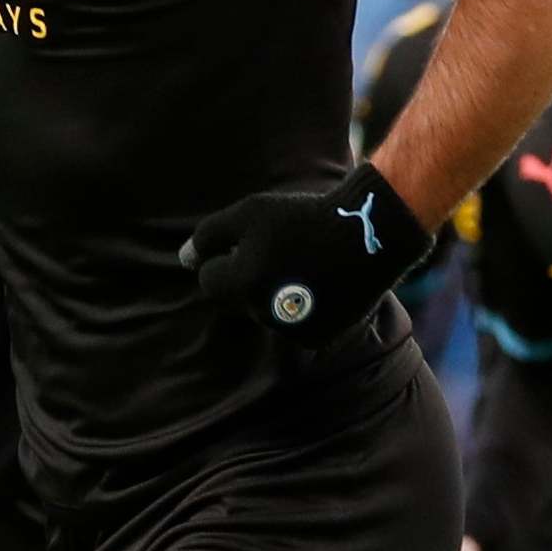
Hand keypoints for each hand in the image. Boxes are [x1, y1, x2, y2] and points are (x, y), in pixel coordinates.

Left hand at [181, 164, 430, 346]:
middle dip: (248, 276)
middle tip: (281, 249)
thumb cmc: (304, 217)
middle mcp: (263, 313)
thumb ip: (210, 235)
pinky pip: (290, 324)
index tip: (253, 240)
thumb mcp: (252, 212)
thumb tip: (183, 260)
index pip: (209, 278)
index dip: (226, 256)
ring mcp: (290, 330)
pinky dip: (297, 307)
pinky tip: (318, 283)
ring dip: (272, 292)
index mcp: (242, 283)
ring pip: (263, 311)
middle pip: (237, 297)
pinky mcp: (315, 338)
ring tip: (304, 264)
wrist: (369, 235)